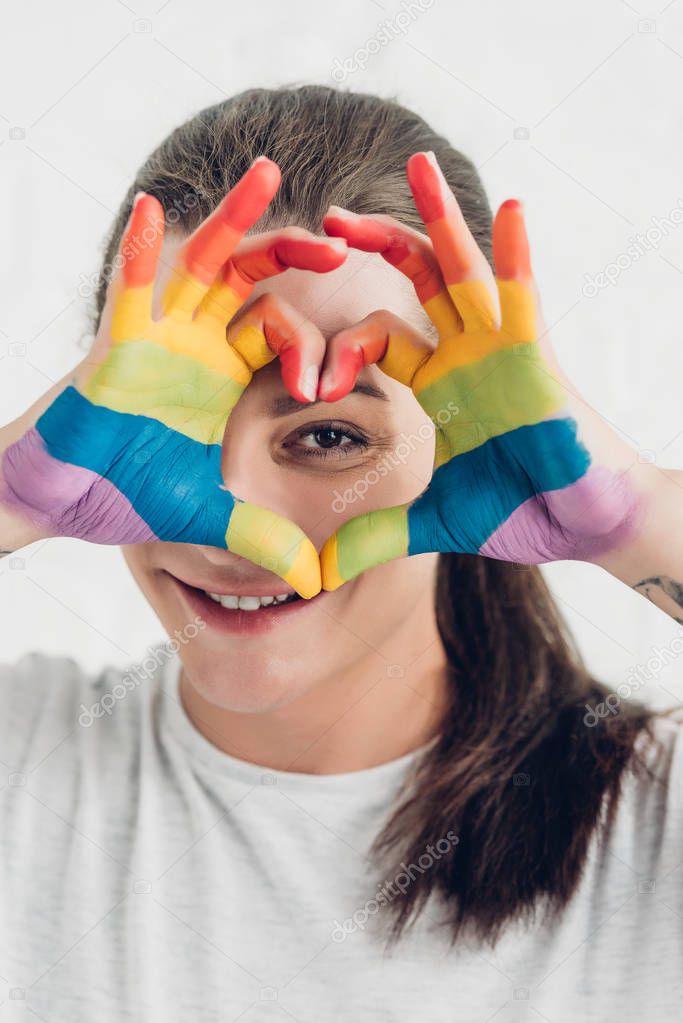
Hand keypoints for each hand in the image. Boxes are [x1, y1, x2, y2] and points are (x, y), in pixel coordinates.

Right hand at [1, 158, 345, 596]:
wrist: (64, 497)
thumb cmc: (129, 493)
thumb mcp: (208, 518)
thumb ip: (262, 537)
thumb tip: (314, 580)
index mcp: (226, 375)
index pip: (283, 334)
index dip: (315, 345)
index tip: (334, 380)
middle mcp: (198, 344)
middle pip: (253, 282)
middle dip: (294, 256)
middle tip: (343, 239)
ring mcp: (158, 336)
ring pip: (203, 265)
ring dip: (235, 221)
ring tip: (269, 174)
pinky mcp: (116, 343)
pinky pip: (130, 290)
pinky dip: (141, 253)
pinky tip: (154, 210)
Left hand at [318, 151, 643, 589]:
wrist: (586, 524)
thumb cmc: (522, 512)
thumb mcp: (436, 521)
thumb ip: (379, 535)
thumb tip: (319, 573)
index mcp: (437, 385)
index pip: (376, 340)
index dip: (338, 349)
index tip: (309, 382)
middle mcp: (464, 355)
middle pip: (414, 282)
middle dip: (374, 244)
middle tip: (326, 217)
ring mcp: (500, 349)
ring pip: (464, 270)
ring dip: (438, 218)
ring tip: (416, 164)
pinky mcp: (538, 356)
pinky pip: (526, 296)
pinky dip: (517, 255)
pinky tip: (508, 208)